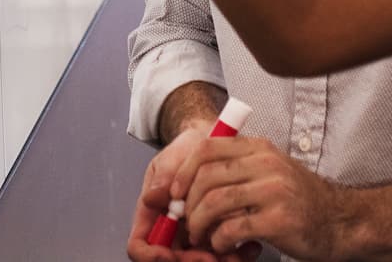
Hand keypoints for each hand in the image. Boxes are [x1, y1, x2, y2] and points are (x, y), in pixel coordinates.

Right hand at [127, 125, 258, 261]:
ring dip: (219, 260)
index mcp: (153, 214)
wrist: (213, 141)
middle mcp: (173, 229)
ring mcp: (195, 234)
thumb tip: (152, 198)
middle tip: (210, 258)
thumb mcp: (173, 158)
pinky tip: (250, 245)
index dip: (150, 255)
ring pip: (202, 259)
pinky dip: (238, 254)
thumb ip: (164, 177)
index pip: (140, 245)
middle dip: (191, 261)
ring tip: (236, 251)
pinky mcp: (219, 233)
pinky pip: (226, 252)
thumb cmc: (188, 150)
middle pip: (174, 259)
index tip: (166, 254)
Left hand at [172, 136, 349, 260]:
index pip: (208, 147)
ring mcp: (274, 191)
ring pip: (216, 201)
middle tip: (184, 221)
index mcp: (260, 148)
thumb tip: (189, 185)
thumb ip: (236, 170)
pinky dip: (219, 239)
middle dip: (187, 202)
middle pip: (207, 175)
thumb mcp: (270, 171)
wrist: (340, 220)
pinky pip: (233, 228)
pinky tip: (222, 245)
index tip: (174, 192)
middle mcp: (266, 164)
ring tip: (200, 236)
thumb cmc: (299, 199)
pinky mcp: (279, 220)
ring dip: (199, 223)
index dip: (183, 170)